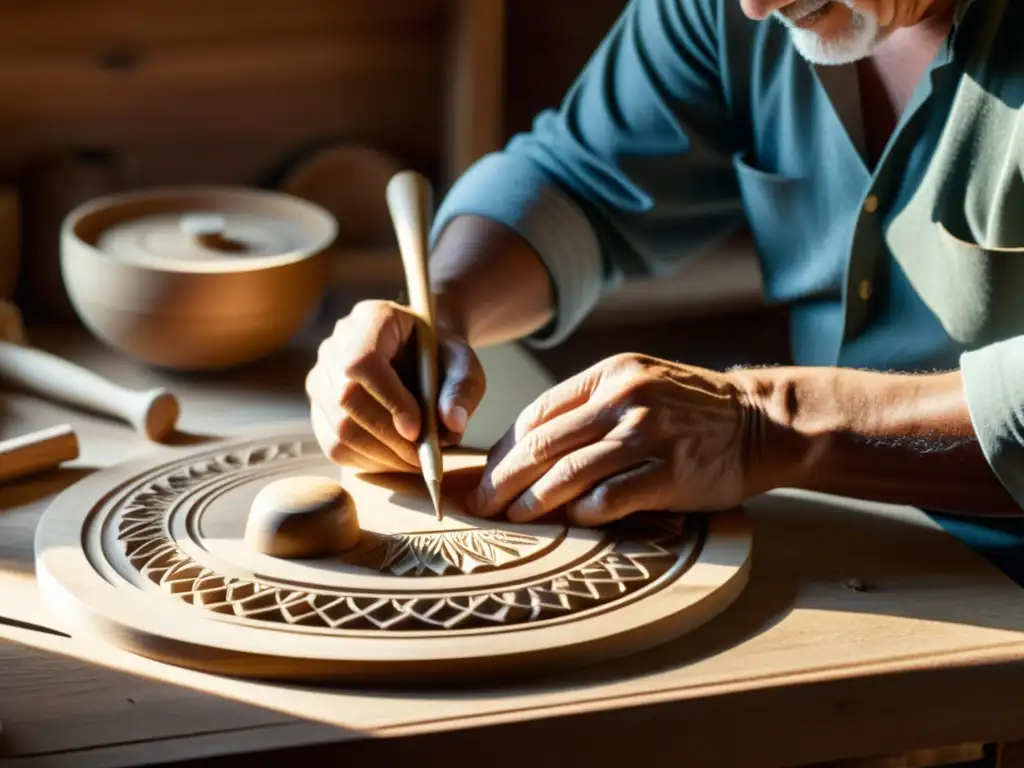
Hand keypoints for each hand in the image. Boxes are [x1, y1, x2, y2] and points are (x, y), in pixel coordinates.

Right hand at [306, 299, 485, 471]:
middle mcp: (336, 346)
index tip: (417, 429)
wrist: (421, 356)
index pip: (363, 361)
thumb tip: (452, 425)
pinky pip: (334, 445)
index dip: (388, 398)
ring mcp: (321, 378)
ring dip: (380, 455)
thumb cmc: (441, 355)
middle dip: (387, 436)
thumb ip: (462, 388)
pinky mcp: (319, 408)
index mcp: (371, 319)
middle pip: (345, 398)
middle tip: (422, 457)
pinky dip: (367, 462)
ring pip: (337, 428)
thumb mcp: (463, 363)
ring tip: (414, 461)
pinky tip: (395, 460)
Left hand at [465, 353, 760, 525]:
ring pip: (569, 472)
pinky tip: (571, 520)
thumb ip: (589, 408)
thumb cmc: (691, 409)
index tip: (486, 474)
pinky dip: (584, 512)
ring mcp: (648, 435)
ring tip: (513, 519)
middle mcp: (624, 399)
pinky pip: (611, 497)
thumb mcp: (638, 385)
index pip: (538, 412)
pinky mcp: (670, 472)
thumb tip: (528, 448)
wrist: (761, 421)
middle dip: (503, 479)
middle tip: (481, 505)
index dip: (505, 448)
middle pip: (543, 444)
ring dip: (533, 501)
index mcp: (609, 375)